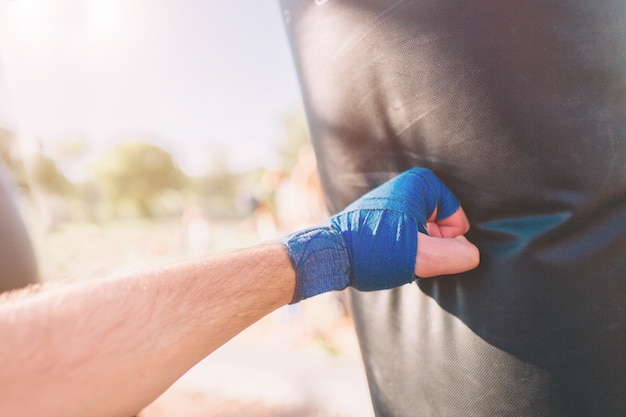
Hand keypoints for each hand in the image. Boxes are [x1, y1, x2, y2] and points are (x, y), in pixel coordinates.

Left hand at [282, 168, 479, 302]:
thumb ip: (453, 255)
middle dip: (431, 245)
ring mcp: (394, 200)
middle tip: (407, 253)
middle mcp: (408, 186)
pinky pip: (408, 233)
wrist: (330, 253)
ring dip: (417, 249)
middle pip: (442, 226)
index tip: (420, 247)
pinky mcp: (382, 215)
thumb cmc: (372, 251)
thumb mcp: (419, 257)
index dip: (445, 242)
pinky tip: (386, 254)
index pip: (458, 221)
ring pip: (425, 233)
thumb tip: (473, 255)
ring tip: (394, 254)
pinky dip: (404, 247)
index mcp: (421, 184)